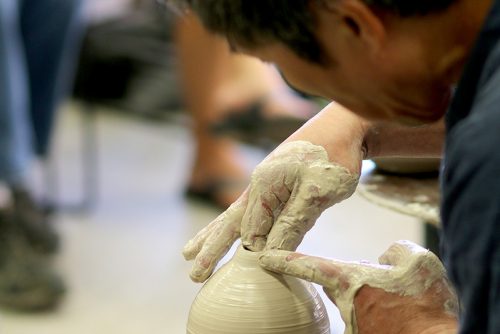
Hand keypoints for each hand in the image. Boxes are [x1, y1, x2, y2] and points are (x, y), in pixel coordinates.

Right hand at [183, 103, 364, 281]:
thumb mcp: (318, 191)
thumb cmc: (335, 155)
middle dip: (212, 249)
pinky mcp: (276, 184)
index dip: (253, 254)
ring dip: (213, 236)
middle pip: (230, 223)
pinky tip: (230, 232)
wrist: (345, 125)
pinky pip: (251, 210)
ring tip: (188, 251)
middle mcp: (259, 185)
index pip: (252, 230)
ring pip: (234, 216)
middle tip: (193, 276)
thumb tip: (269, 253)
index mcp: (265, 184)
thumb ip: (293, 221)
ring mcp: (265, 184)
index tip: (255, 273)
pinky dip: (235, 225)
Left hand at [259, 240, 458, 333]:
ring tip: (403, 307)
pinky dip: (384, 316)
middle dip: (356, 282)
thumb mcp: (418, 262)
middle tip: (387, 286)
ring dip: (376, 301)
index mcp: (351, 281)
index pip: (310, 265)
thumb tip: (386, 257)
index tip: (263, 257)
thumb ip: (396, 251)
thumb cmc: (427, 303)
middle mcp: (346, 305)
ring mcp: (354, 327)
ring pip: (358, 305)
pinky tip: (403, 319)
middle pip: (340, 287)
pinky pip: (371, 321)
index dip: (285, 259)